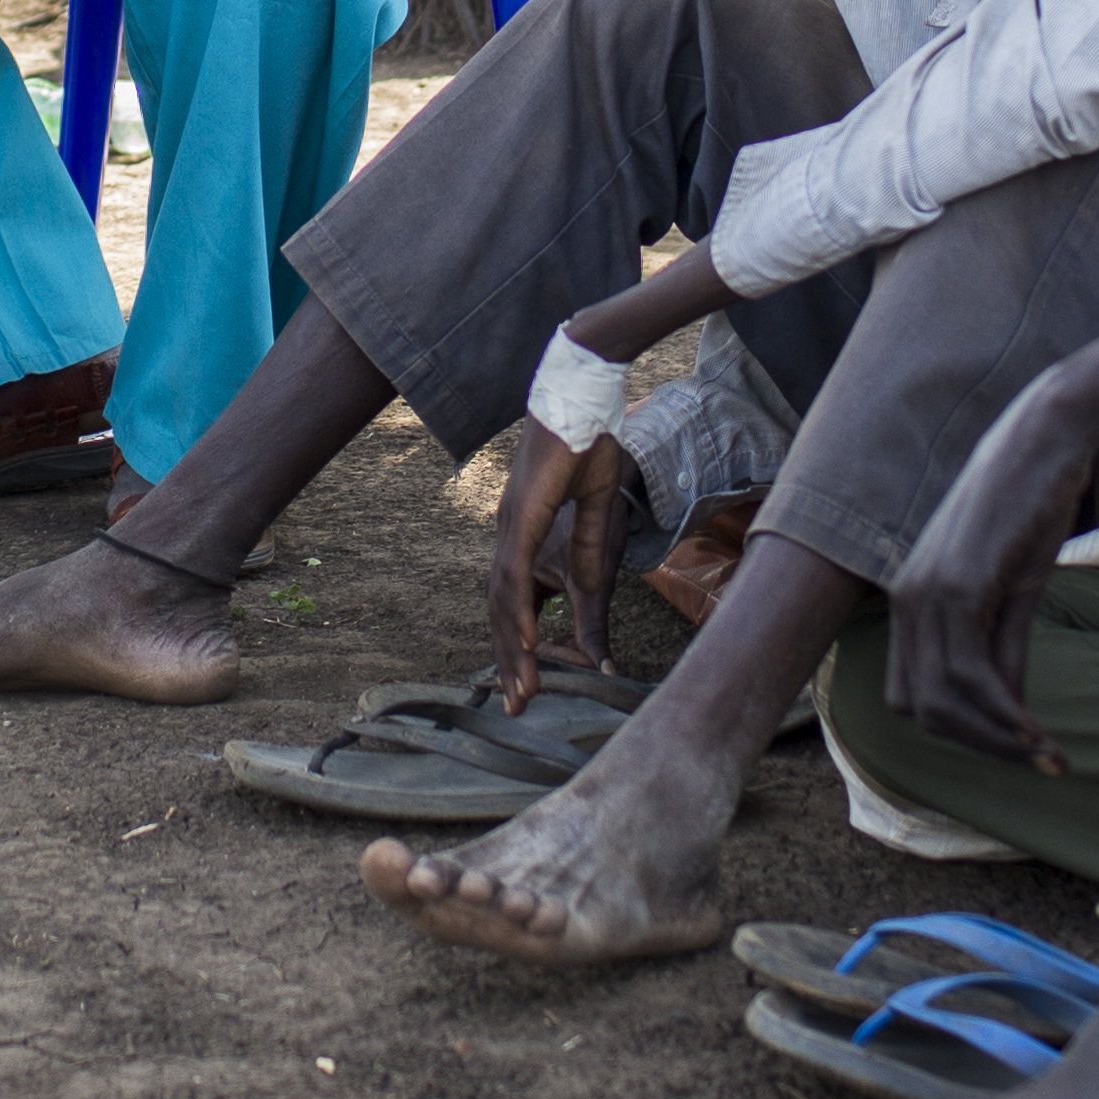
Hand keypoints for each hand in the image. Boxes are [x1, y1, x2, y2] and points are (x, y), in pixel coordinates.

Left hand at [488, 421, 631, 710]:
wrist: (586, 394)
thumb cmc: (592, 445)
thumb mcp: (598, 516)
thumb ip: (592, 558)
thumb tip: (589, 590)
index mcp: (523, 533)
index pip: (512, 600)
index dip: (516, 643)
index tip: (526, 683)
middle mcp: (509, 532)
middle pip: (501, 609)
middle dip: (509, 660)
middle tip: (516, 704)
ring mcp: (511, 523)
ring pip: (503, 599)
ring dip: (512, 648)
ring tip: (521, 689)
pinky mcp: (522, 514)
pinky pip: (515, 573)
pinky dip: (517, 612)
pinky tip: (525, 642)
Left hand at [879, 369, 1098, 771]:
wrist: (1044, 441)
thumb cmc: (1030, 508)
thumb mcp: (1013, 591)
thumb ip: (1003, 650)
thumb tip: (1010, 714)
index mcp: (910, 601)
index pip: (910, 695)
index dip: (956, 732)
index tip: (1010, 745)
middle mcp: (906, 600)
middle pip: (920, 709)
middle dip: (979, 746)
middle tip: (1037, 761)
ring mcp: (928, 593)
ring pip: (944, 700)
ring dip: (996, 740)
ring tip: (1048, 756)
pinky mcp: (960, 585)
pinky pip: (971, 673)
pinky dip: (1004, 712)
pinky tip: (1038, 730)